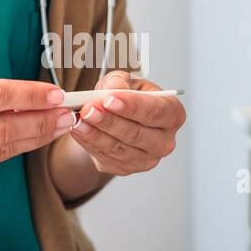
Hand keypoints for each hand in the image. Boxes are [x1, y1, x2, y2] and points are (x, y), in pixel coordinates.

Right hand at [0, 74, 73, 178]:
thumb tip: (24, 97)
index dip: (30, 97)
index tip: (56, 94)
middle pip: (3, 128)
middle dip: (42, 121)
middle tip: (68, 114)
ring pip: (1, 149)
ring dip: (35, 138)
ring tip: (58, 127)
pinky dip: (14, 150)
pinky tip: (31, 139)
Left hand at [67, 70, 185, 175]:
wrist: (116, 118)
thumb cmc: (127, 98)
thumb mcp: (125, 81)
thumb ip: (119, 82)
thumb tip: (112, 89)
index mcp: (172, 114)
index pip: (155, 111)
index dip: (132, 106)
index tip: (110, 99)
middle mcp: (164, 141)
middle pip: (136, 134)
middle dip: (109, 121)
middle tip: (89, 109)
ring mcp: (146, 159)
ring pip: (118, 148)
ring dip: (95, 133)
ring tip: (78, 119)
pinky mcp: (126, 169)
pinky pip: (105, 156)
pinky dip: (89, 142)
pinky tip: (78, 129)